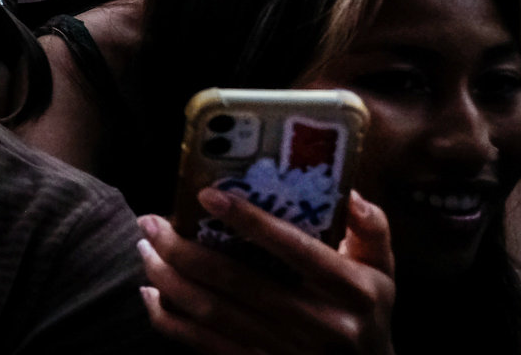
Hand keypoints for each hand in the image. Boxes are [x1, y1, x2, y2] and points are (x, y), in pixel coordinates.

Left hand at [139, 188, 394, 354]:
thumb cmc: (367, 315)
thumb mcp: (382, 274)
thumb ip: (370, 230)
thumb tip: (347, 190)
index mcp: (351, 290)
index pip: (293, 249)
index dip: (248, 220)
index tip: (206, 195)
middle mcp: (320, 324)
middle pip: (237, 281)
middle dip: (184, 249)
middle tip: (151, 221)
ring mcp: (287, 351)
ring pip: (213, 312)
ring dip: (169, 279)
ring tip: (145, 249)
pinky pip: (204, 346)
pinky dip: (170, 320)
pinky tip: (150, 294)